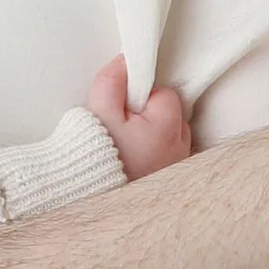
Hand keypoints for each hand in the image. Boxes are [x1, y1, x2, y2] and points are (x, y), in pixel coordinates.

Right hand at [88, 57, 192, 180]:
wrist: (88, 207)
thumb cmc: (96, 160)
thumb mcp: (98, 112)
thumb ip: (113, 81)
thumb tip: (126, 61)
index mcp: (168, 129)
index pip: (165, 95)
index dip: (142, 96)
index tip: (124, 109)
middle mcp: (181, 151)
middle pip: (173, 116)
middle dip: (150, 116)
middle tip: (123, 129)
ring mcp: (177, 171)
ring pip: (172, 140)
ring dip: (154, 138)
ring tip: (127, 150)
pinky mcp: (171, 187)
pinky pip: (168, 161)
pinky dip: (155, 159)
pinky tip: (135, 165)